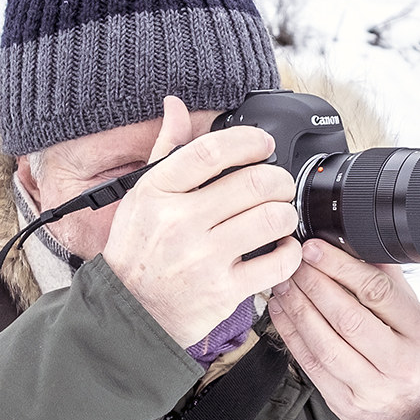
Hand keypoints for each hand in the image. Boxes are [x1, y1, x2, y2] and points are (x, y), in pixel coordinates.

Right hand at [103, 97, 302, 346]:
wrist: (129, 312)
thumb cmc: (137, 252)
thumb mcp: (141, 196)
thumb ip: (166, 151)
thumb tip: (176, 106)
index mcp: (158, 192)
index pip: (212, 151)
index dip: (249, 141)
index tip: (263, 144)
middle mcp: (179, 223)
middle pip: (254, 183)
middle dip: (279, 180)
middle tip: (279, 186)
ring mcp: (203, 259)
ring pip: (272, 219)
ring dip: (286, 214)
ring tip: (280, 216)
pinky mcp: (223, 291)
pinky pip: (277, 263)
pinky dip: (290, 252)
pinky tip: (282, 248)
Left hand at [267, 240, 419, 419]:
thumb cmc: (415, 355)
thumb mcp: (416, 316)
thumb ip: (388, 281)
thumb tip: (352, 243)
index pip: (378, 292)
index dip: (341, 267)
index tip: (314, 249)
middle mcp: (400, 363)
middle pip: (348, 318)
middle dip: (314, 285)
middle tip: (292, 263)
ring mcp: (372, 388)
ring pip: (325, 344)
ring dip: (298, 309)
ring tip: (283, 284)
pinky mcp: (346, 403)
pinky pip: (311, 366)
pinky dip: (292, 335)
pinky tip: (281, 313)